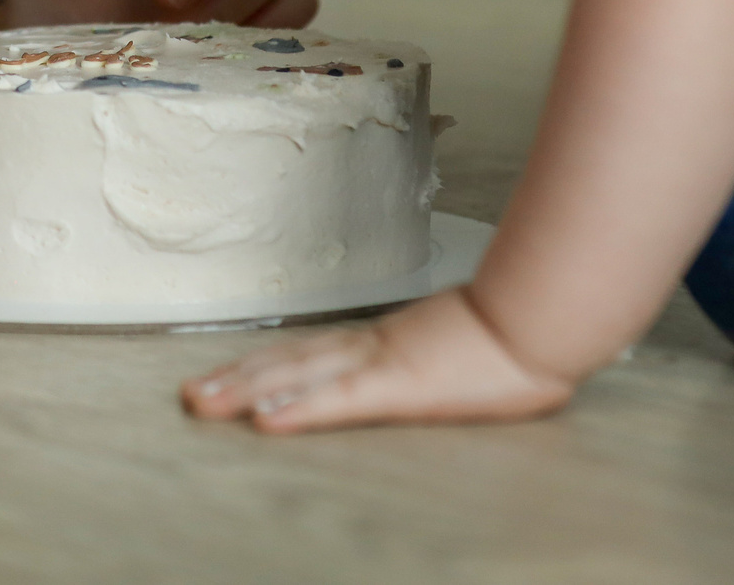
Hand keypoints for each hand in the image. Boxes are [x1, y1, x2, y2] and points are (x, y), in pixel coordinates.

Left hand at [181, 287, 573, 432]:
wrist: (542, 314)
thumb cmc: (516, 331)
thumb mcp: (464, 345)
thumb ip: (437, 349)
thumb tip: (431, 355)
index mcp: (385, 340)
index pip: (311, 353)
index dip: (265, 365)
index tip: (227, 375)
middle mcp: (371, 346)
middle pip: (291, 361)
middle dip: (237, 379)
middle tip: (192, 393)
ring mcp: (381, 363)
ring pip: (300, 376)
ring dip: (247, 390)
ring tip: (204, 403)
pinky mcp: (399, 385)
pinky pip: (339, 400)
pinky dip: (299, 408)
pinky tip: (265, 419)